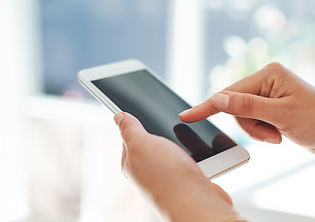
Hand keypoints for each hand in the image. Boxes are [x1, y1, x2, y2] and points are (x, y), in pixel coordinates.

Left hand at [114, 112, 236, 221]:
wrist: (196, 203)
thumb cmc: (167, 176)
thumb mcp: (140, 143)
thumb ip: (129, 128)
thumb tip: (118, 116)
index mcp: (131, 161)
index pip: (130, 135)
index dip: (138, 122)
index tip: (147, 112)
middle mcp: (146, 171)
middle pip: (153, 142)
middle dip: (163, 132)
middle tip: (170, 128)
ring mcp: (166, 176)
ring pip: (172, 150)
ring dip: (180, 143)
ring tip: (185, 143)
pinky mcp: (184, 180)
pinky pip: (187, 160)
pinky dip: (192, 155)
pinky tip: (195, 156)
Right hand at [180, 63, 314, 158]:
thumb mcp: (281, 115)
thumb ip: (246, 106)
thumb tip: (217, 99)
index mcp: (268, 75)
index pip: (229, 93)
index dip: (207, 106)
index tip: (186, 116)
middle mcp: (265, 81)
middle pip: (235, 107)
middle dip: (250, 125)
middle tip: (272, 134)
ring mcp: (267, 94)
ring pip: (242, 117)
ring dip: (258, 131)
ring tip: (278, 135)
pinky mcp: (269, 107)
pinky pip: (252, 121)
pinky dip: (262, 132)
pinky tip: (278, 133)